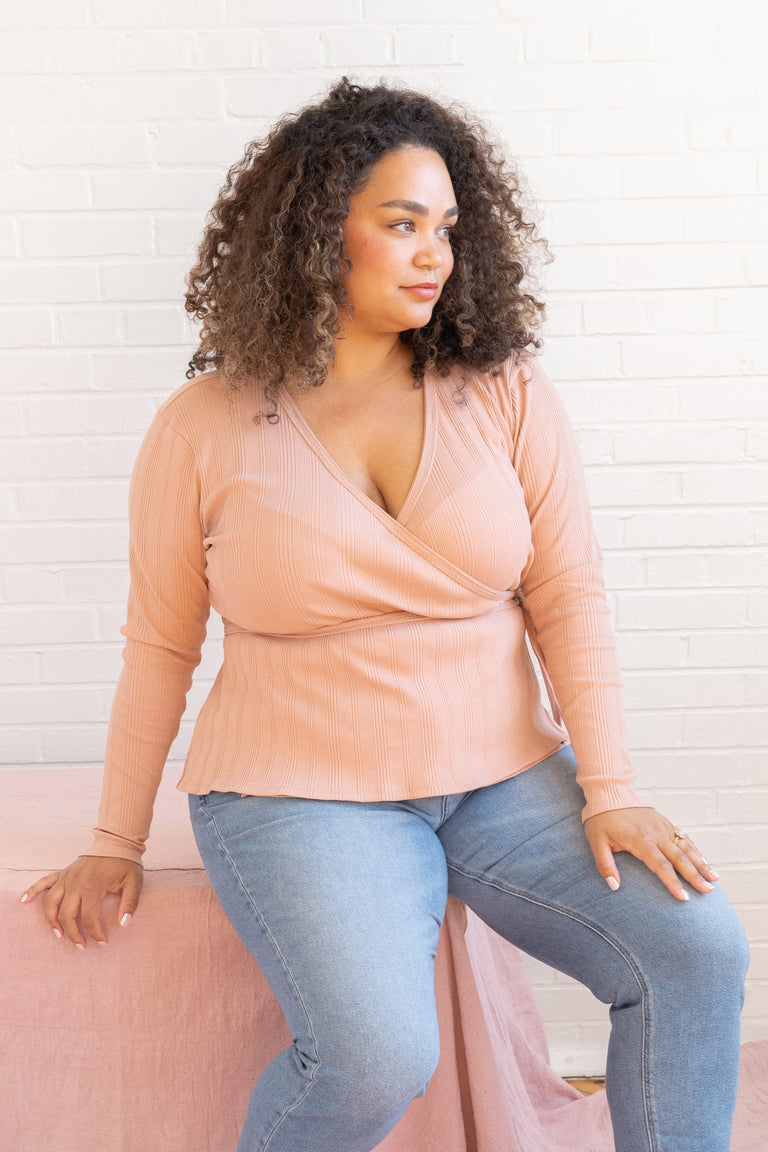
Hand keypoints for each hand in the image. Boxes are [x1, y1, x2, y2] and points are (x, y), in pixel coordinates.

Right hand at [20, 855, 142, 948]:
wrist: (117, 841)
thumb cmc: (126, 863)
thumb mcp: (134, 882)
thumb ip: (130, 904)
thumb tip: (124, 924)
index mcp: (93, 886)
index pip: (88, 918)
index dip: (95, 933)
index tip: (103, 942)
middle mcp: (75, 882)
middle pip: (66, 915)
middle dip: (73, 934)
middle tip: (82, 945)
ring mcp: (66, 877)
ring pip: (51, 903)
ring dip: (52, 921)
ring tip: (59, 935)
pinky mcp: (63, 872)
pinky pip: (43, 882)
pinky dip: (32, 891)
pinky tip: (23, 901)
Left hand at [583, 807, 719, 901]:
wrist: (609, 792)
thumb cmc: (601, 819)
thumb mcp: (596, 841)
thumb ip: (605, 865)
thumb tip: (614, 887)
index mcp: (640, 840)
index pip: (660, 865)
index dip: (673, 882)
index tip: (684, 898)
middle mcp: (656, 833)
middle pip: (680, 858)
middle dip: (695, 876)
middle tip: (709, 892)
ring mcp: (663, 827)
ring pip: (686, 847)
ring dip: (701, 863)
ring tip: (714, 879)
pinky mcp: (665, 822)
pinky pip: (684, 838)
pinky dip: (696, 850)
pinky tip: (705, 862)